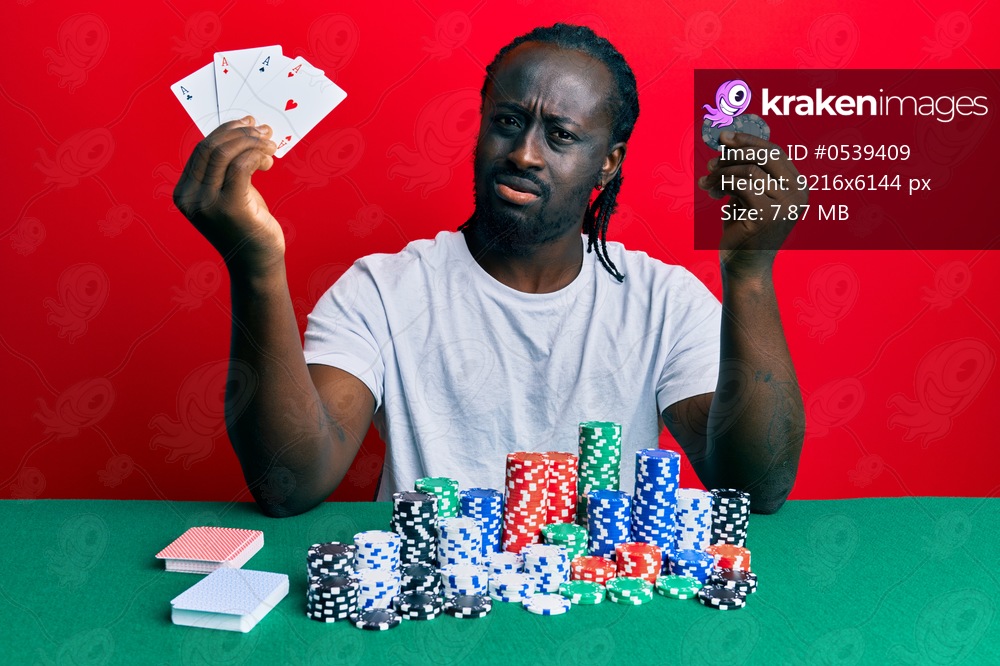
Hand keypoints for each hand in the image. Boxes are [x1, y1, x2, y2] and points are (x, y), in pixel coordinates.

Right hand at [173, 117, 281, 275]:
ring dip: (251, 142)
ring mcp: (207, 204)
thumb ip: (226, 169)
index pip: (201, 150)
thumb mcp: (229, 193)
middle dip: (240, 133)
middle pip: (211, 148)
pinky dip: (256, 155)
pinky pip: (241, 167)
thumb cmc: (246, 227)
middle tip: (263, 131)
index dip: (226, 131)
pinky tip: (268, 159)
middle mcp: (191, 197)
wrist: (256, 264)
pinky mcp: (230, 208)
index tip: (248, 124)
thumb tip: (240, 132)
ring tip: (270, 144)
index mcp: (184, 192)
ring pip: (225, 154)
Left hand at [698, 131, 807, 277]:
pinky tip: (711, 193)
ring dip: (722, 172)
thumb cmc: (744, 230)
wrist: (744, 267)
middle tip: (711, 161)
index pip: (775, 153)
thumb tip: (727, 140)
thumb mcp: (749, 196)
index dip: (748, 141)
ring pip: (748, 169)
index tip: (724, 138)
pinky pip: (739, 185)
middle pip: (764, 156)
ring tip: (707, 183)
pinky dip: (721, 184)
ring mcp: (783, 206)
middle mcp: (796, 195)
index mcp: (797, 188)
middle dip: (733, 154)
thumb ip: (748, 172)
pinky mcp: (765, 216)